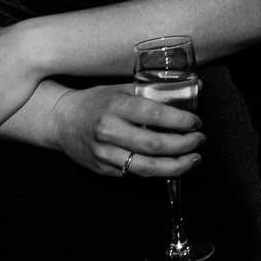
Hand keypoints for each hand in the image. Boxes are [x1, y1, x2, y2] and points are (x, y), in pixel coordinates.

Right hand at [48, 84, 203, 177]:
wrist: (61, 121)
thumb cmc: (96, 101)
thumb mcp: (122, 88)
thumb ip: (156, 89)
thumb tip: (195, 86)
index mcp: (116, 105)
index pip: (154, 115)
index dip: (180, 121)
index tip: (196, 122)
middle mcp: (109, 131)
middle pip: (154, 145)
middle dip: (184, 145)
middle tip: (200, 141)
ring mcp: (104, 154)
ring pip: (147, 167)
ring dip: (176, 166)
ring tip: (194, 159)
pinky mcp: (103, 169)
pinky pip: (135, 174)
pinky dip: (157, 172)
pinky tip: (171, 166)